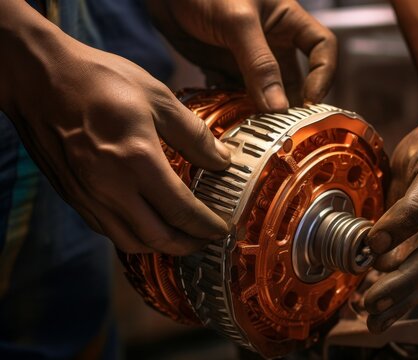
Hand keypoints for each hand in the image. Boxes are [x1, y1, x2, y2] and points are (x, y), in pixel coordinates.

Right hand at [1, 15, 229, 254]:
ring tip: (181, 237)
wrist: (37, 77)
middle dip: (189, 245)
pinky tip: (146, 225)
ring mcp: (89, 196)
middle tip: (207, 240)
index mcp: (137, 160)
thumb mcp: (157, 97)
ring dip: (162, 247)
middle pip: (158, 238)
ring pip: (131, 242)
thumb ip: (193, 134)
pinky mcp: (73, 196)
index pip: (182, 211)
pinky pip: (108, 231)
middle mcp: (111, 188)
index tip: (223, 228)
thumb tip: (223, 161)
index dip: (207, 226)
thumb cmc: (99, 80)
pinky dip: (134, 237)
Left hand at [146, 0, 336, 111]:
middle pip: (295, 79)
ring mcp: (248, 58)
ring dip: (263, 111)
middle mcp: (273, 42)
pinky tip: (233, 122)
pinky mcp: (225, 68)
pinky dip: (238, 109)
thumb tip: (278, 108)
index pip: (322, 48)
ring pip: (266, 92)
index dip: (323, 75)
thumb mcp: (238, 22)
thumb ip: (259, 64)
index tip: (310, 101)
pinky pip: (239, 94)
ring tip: (259, 132)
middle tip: (285, 130)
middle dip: (292, 103)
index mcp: (287, 21)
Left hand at [363, 110, 417, 332]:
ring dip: (406, 298)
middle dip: (402, 281)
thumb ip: (393, 197)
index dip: (396, 226)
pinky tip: (389, 311)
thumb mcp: (406, 160)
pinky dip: (411, 295)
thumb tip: (369, 243)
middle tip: (372, 301)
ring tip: (376, 320)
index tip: (369, 244)